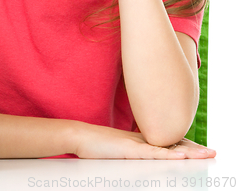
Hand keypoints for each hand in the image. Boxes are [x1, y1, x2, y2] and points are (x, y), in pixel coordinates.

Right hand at [74, 123, 216, 159]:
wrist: (79, 136)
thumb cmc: (94, 145)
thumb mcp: (116, 149)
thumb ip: (129, 152)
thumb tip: (135, 156)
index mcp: (139, 140)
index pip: (167, 143)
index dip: (185, 146)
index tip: (200, 150)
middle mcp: (141, 139)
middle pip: (173, 144)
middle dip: (194, 149)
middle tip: (212, 152)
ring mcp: (136, 144)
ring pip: (168, 148)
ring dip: (190, 152)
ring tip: (206, 154)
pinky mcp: (129, 149)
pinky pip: (153, 153)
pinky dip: (169, 155)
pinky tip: (181, 157)